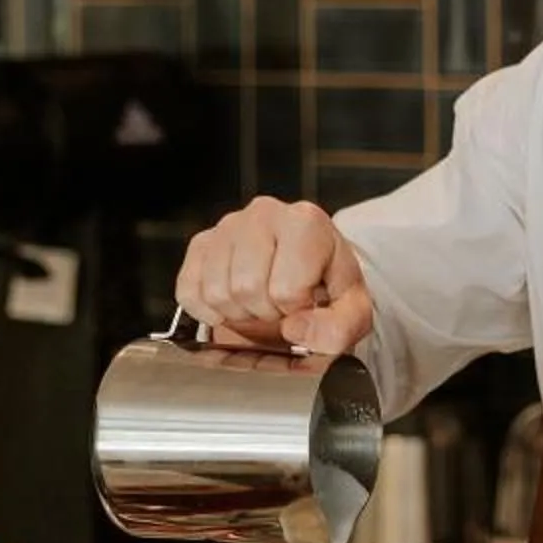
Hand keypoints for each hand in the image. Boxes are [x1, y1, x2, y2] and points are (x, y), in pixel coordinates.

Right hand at [175, 197, 371, 353]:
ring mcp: (228, 226)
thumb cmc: (328, 289)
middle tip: (280, 307)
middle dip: (265, 312)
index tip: (305, 304)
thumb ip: (337, 329)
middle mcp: (264, 213)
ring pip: (216, 292)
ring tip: (259, 303)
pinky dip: (208, 310)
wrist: (306, 275)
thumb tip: (295, 329)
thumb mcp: (353, 313)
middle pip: (246, 288)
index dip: (295, 310)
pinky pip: (189, 291)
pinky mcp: (201, 243)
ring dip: (238, 312)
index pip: (286, 288)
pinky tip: (233, 303)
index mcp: (306, 222)